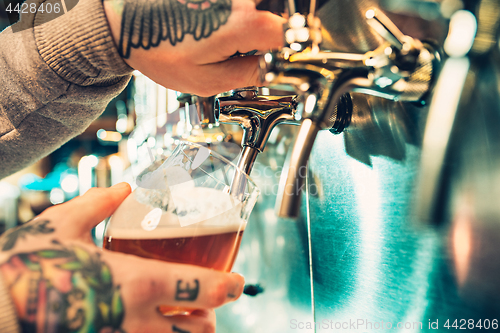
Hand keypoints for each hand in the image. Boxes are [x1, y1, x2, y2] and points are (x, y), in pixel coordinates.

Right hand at [0, 183, 243, 332]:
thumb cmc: (23, 268)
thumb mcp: (62, 225)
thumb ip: (98, 204)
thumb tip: (121, 189)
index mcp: (137, 281)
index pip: (202, 288)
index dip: (228, 287)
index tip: (238, 282)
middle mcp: (136, 318)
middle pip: (196, 328)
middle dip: (209, 318)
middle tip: (210, 305)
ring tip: (186, 320)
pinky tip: (147, 326)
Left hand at [103, 0, 284, 95]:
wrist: (126, 25)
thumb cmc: (159, 51)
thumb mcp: (208, 80)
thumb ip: (250, 75)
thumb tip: (277, 70)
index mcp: (244, 23)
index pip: (292, 35)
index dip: (291, 55)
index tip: (282, 66)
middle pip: (277, 19)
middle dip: (266, 42)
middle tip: (242, 58)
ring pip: (257, 12)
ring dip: (247, 32)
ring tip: (218, 44)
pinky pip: (240, 8)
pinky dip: (233, 21)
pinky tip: (208, 33)